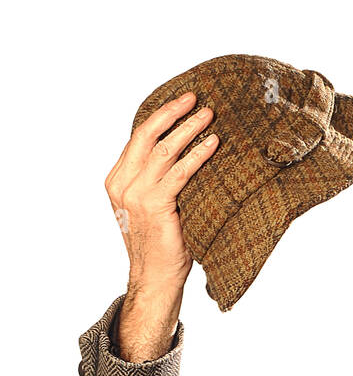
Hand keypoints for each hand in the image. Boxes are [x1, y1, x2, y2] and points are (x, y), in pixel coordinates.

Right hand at [105, 89, 217, 296]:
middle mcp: (122, 184)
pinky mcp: (154, 206)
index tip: (182, 101)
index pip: (138, 137)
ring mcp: (136, 195)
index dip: (160, 115)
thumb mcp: (152, 204)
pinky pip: (179, 173)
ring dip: (189, 129)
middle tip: (196, 97)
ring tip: (209, 115)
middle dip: (172, 112)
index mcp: (117, 180)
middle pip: (146, 135)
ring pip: (164, 150)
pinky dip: (197, 156)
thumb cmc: (161, 243)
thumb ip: (157, 178)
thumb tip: (183, 150)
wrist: (155, 278)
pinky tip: (213, 144)